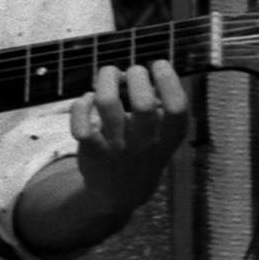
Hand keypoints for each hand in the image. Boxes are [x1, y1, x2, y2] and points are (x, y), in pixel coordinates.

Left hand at [69, 60, 190, 220]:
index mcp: (168, 137)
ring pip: (108, 103)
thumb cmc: (143, 153)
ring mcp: (118, 148)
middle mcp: (145, 143)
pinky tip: (87, 100)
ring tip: (109, 74)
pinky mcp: (92, 151)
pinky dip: (81, 104)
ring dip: (107, 79)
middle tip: (132, 72)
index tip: (158, 64)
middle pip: (143, 103)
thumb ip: (157, 107)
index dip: (169, 80)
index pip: (177, 108)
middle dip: (136, 75)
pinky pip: (82, 123)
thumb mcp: (162, 136)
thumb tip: (139, 71)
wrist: (118, 195)